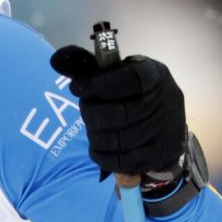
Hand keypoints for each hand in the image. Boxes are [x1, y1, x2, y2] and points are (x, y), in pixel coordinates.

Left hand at [49, 45, 186, 181]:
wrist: (163, 125)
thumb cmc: (130, 94)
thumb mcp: (113, 74)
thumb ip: (86, 66)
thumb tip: (56, 60)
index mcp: (153, 74)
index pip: (129, 79)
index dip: (98, 85)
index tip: (77, 88)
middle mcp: (165, 100)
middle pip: (122, 113)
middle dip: (93, 114)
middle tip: (86, 111)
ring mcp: (165, 129)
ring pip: (121, 140)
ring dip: (97, 137)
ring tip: (92, 130)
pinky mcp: (160, 154)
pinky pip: (124, 161)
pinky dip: (103, 156)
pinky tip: (98, 148)